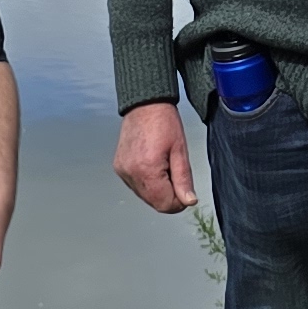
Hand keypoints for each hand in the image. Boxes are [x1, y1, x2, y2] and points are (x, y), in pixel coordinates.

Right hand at [113, 100, 196, 214]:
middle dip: (168, 194)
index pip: (164, 204)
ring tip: (163, 165)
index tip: (185, 192)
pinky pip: (136, 185)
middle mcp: (131, 173)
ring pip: (145, 196)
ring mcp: (122, 171)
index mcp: (147, 169)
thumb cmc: (164, 122)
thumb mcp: (180, 151)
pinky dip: (147, 181)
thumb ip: (184, 180)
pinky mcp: (119, 167)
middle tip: (175, 173)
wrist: (145, 104)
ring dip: (157, 188)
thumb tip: (188, 201)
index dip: (179, 202)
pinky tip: (152, 164)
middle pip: (154, 202)